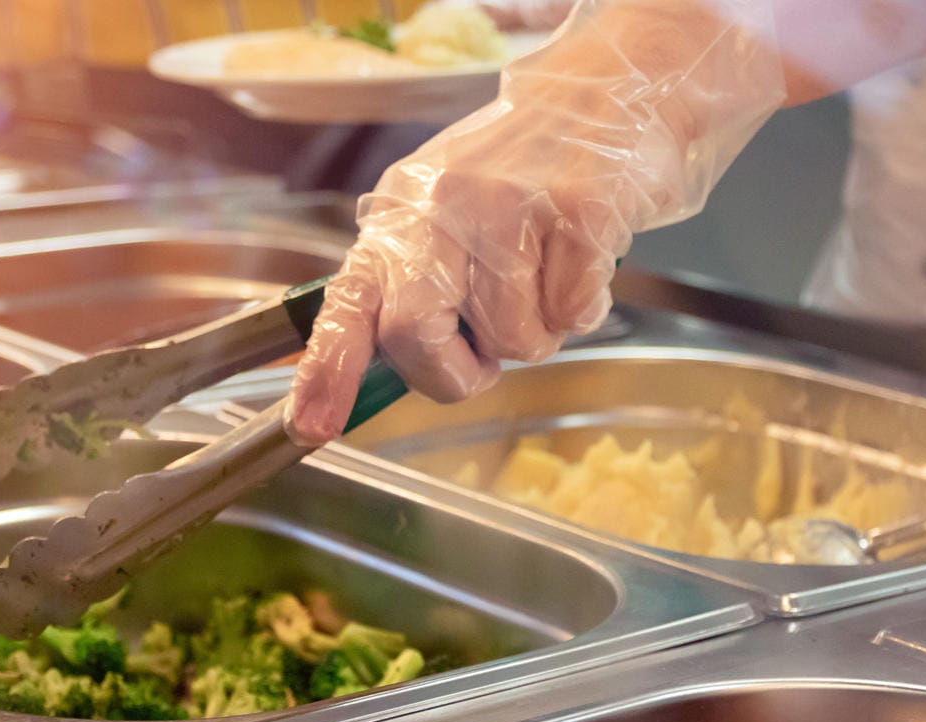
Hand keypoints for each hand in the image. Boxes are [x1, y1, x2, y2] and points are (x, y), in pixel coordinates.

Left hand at [287, 0, 785, 445]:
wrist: (613, 90)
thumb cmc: (527, 172)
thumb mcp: (446, 213)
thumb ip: (413, 281)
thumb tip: (389, 366)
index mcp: (401, 214)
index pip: (347, 302)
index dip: (327, 371)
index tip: (312, 427)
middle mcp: (442, 207)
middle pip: (416, 337)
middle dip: (453, 373)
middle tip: (484, 358)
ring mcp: (509, 208)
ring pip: (514, 341)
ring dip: (538, 330)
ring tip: (548, 272)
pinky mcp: (577, 214)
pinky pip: (574, 315)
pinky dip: (585, 307)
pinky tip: (582, 260)